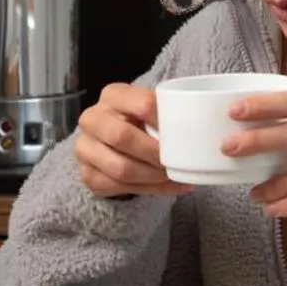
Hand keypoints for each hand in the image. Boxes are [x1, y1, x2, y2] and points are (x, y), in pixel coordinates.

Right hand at [74, 83, 193, 198]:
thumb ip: (167, 116)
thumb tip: (201, 136)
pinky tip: (164, 187)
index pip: (142, 103)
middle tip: (174, 163)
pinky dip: (147, 190)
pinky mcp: (86, 174)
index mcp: (112, 95)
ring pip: (120, 168)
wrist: (108, 142)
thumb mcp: (149, 111)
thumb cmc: (138, 123)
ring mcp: (84, 147)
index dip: (164, 120)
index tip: (182, 134)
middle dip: (154, 154)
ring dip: (152, 176)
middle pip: (122, 137)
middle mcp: (92, 118)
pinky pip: (118, 187)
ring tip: (171, 177)